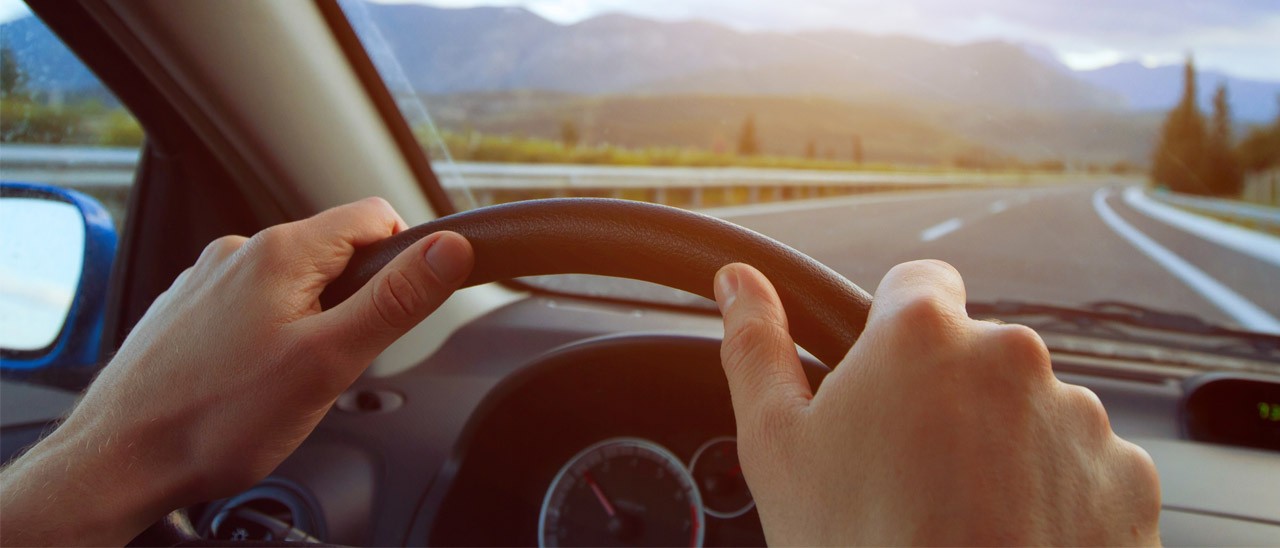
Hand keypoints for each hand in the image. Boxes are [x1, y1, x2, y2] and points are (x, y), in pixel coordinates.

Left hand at [0, 197, 473, 545]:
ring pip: (292, 284)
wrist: (118, 462)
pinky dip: (266, 337)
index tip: (399, 309)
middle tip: (334, 364)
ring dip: (309, 322)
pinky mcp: (186, 312)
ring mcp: (207, 281)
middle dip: (353, 303)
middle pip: (334, 253)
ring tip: (285, 381)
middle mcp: (239, 252)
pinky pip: (250, 308)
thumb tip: (450, 250)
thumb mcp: (330, 362)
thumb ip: (396, 301)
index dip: (404, 258)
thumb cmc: (216, 419)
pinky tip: (247, 383)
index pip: (375, 217)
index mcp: (280, 252)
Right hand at [714, 260, 1160, 544]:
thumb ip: (756, 346)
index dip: (894, 332)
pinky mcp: (1126, 475)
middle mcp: (1011, 355)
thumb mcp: (776, 446)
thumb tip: (738, 284)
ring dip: (1002, 445)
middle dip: (947, 397)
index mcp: (922, 334)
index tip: (885, 383)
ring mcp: (1078, 415)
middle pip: (975, 353)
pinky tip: (1010, 535)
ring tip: (961, 516)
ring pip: (1030, 409)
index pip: (917, 284)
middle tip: (908, 472)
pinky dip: (1054, 493)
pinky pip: (1083, 464)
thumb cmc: (858, 545)